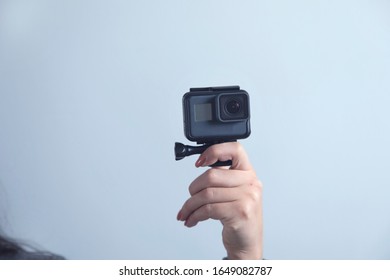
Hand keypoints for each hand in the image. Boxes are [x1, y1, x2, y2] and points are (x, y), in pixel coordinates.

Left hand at [177, 142, 262, 259]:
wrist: (247, 243)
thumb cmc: (238, 216)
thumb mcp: (235, 192)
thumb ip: (223, 178)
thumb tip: (200, 163)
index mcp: (249, 173)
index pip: (234, 149)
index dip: (214, 151)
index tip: (199, 162)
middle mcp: (251, 183)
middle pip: (212, 175)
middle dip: (194, 188)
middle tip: (190, 196)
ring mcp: (248, 198)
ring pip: (207, 194)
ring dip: (190, 205)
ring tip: (186, 212)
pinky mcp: (240, 213)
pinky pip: (208, 209)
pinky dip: (194, 215)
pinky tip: (192, 220)